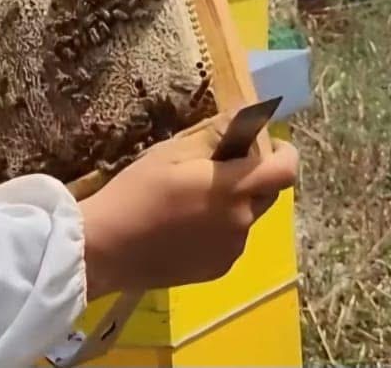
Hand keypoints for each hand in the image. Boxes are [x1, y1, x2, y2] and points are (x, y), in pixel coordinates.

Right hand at [76, 122, 298, 299]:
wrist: (105, 248)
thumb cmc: (136, 192)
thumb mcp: (172, 151)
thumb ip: (217, 135)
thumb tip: (247, 119)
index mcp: (233, 189)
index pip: (284, 170)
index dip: (285, 154)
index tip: (271, 145)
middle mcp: (241, 222)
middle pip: (269, 194)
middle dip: (256, 176)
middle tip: (221, 168)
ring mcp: (231, 250)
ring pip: (248, 218)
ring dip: (235, 204)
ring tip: (193, 201)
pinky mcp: (217, 270)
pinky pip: (230, 241)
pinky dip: (219, 229)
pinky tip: (185, 227)